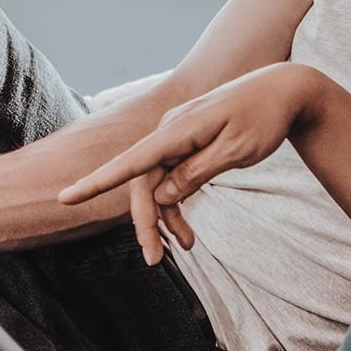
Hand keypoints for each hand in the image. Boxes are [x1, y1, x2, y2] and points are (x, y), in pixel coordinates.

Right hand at [59, 62, 330, 264]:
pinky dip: (177, 202)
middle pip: (143, 182)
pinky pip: (172, 175)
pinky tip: (185, 229)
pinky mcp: (188, 142)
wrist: (285, 90)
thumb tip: (161, 195)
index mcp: (177, 131)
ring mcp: (178, 136)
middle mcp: (170, 131)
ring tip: (186, 247)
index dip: (96, 182)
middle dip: (146, 222)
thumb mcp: (235, 150)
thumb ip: (196, 172)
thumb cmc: (264, 118)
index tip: (66, 198)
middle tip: (154, 260)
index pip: (130, 162)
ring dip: (166, 217)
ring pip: (157, 183)